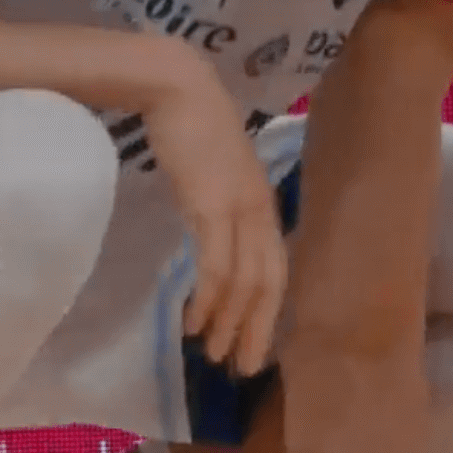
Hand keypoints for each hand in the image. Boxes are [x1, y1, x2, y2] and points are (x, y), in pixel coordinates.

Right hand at [139, 63, 286, 375]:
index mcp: (263, 205)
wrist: (175, 85)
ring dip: (229, 323)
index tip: (255, 342)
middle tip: (242, 367)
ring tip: (213, 354)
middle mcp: (260, 211)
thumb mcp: (213, 173)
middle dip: (257, 330)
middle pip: (270, 285)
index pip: (276, 269)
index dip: (269, 311)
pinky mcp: (211, 206)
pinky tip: (195, 322)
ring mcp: (239, 209)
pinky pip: (216, 265)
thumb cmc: (188, 125)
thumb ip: (219, 204)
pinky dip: (209, 299)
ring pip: (246, 283)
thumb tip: (209, 233)